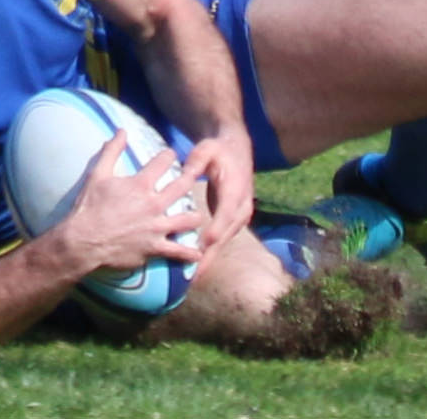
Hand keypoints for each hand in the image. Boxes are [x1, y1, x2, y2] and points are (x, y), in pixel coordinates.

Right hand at [49, 136, 205, 278]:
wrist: (83, 241)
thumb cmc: (89, 207)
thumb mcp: (97, 175)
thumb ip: (111, 151)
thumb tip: (121, 131)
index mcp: (140, 185)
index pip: (162, 162)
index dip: (169, 155)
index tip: (172, 154)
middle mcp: (153, 204)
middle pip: (182, 187)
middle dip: (190, 179)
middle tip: (193, 176)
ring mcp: (156, 227)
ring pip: (188, 220)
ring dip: (194, 217)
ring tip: (196, 216)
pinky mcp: (155, 248)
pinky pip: (179, 251)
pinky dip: (190, 253)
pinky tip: (198, 253)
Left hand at [176, 131, 254, 271]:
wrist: (236, 152)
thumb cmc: (217, 150)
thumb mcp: (206, 149)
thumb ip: (197, 161)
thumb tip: (186, 174)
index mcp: (235, 190)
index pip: (226, 213)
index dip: (215, 229)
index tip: (203, 244)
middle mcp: (241, 208)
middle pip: (225, 236)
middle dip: (209, 256)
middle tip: (193, 275)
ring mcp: (239, 218)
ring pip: (223, 242)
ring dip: (208, 260)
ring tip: (192, 278)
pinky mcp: (232, 223)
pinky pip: (220, 240)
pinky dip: (208, 254)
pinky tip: (194, 267)